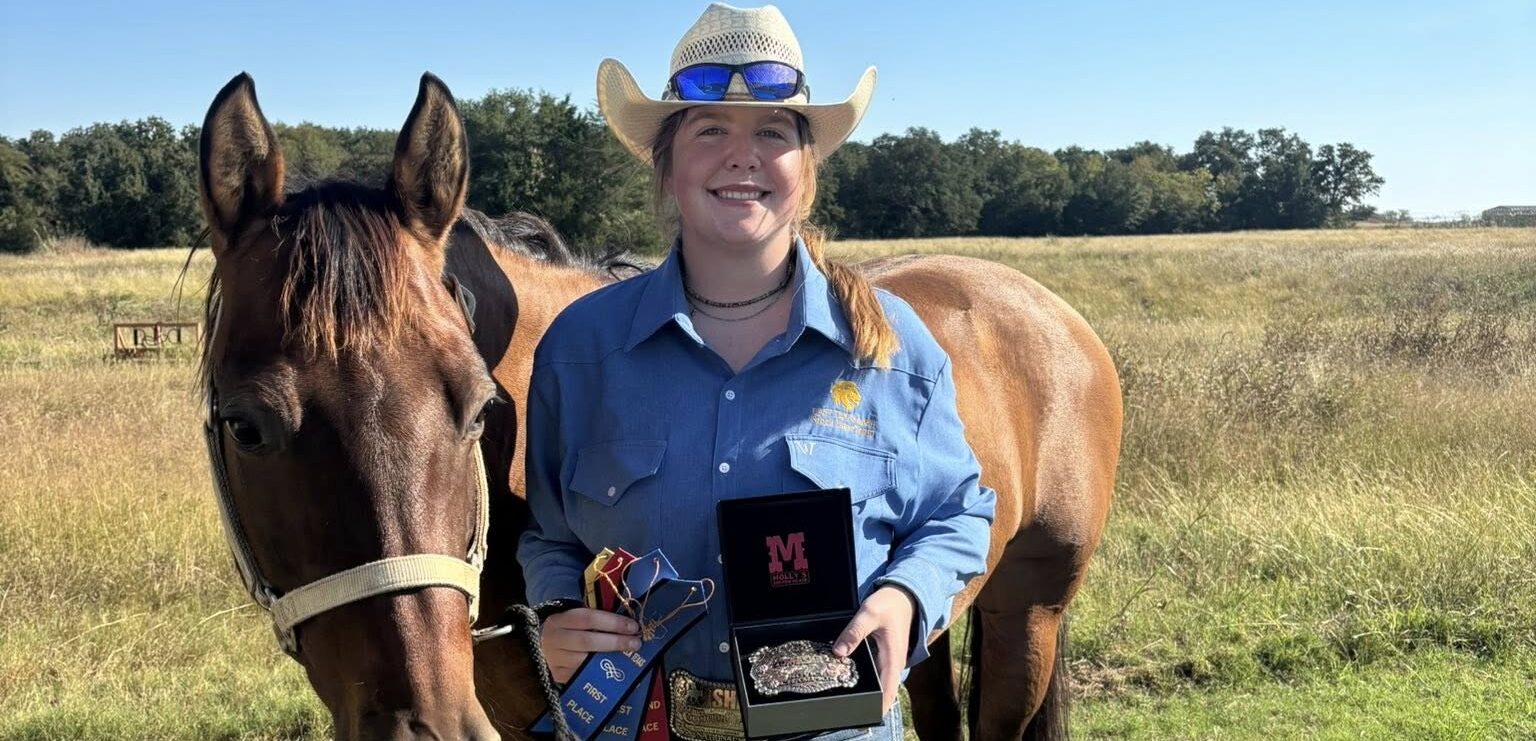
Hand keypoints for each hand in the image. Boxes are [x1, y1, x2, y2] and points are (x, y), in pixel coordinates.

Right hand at [539, 608, 641, 683]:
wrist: (543, 647)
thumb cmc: (567, 629)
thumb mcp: (575, 619)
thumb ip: (597, 619)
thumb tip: (627, 625)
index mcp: (559, 619)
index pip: (588, 618)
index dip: (613, 622)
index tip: (633, 626)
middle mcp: (554, 639)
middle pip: (587, 641)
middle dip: (615, 642)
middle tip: (636, 643)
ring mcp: (554, 660)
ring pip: (585, 661)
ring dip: (611, 659)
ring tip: (629, 656)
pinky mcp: (558, 676)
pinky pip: (582, 675)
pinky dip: (600, 672)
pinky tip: (614, 669)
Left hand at [832, 585, 913, 713]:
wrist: (902, 595)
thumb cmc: (889, 604)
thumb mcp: (868, 613)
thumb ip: (854, 632)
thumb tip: (838, 653)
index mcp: (893, 659)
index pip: (888, 693)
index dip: (877, 708)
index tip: (862, 717)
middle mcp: (893, 665)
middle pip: (882, 693)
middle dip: (867, 703)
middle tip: (846, 709)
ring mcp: (889, 662)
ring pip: (878, 684)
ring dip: (865, 691)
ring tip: (845, 695)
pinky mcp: (884, 658)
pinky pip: (875, 674)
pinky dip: (865, 679)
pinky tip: (848, 677)